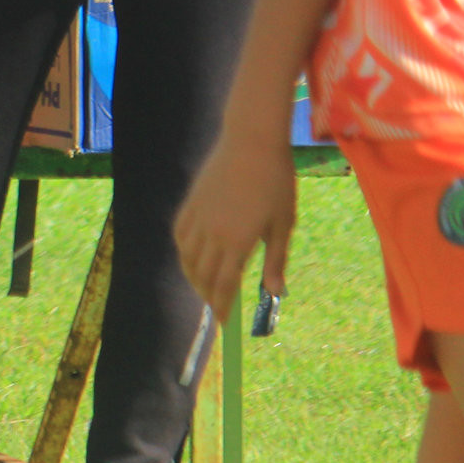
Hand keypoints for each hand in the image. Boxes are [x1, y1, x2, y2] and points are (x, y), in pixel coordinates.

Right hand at [174, 129, 296, 315]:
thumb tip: (274, 292)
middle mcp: (212, 232)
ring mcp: (198, 215)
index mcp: (237, 240)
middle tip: (216, 306)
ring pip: (186, 256)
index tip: (224, 322)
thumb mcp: (283, 224)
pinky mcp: (191, 202)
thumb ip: (275, 260)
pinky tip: (191, 256)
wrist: (251, 140)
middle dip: (207, 294)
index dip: (222, 306)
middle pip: (201, 274)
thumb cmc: (276, 181)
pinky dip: (183, 251)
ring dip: (192, 275)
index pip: (223, 284)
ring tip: (202, 285)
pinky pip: (180, 234)